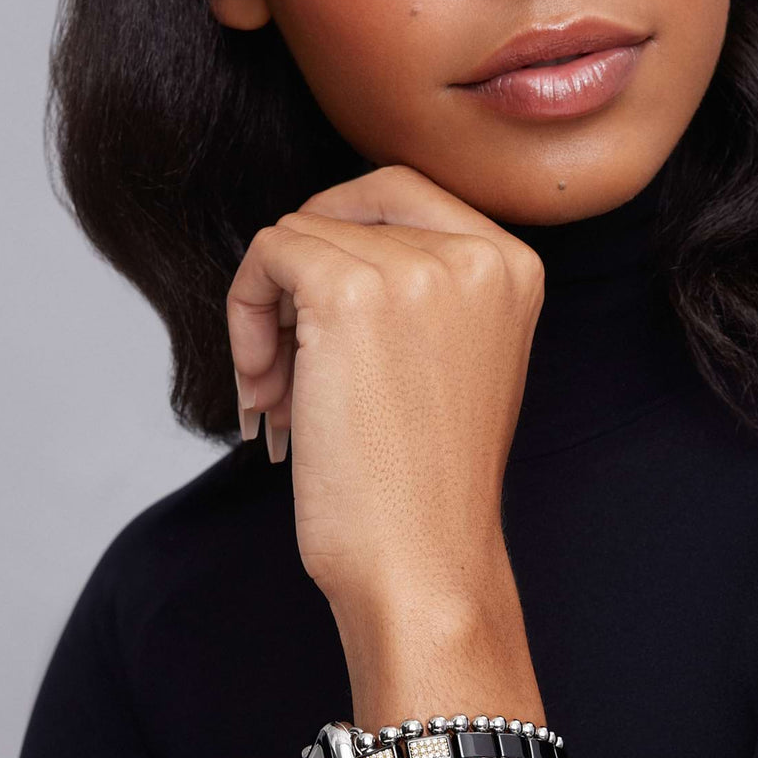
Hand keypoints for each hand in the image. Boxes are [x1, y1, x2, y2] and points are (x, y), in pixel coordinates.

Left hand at [226, 164, 544, 618]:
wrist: (423, 563)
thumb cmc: (425, 482)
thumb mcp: (454, 357)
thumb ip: (420, 285)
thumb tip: (322, 237)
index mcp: (512, 265)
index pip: (398, 194)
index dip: (342, 243)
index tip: (322, 319)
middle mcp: (477, 254)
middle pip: (344, 209)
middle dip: (304, 274)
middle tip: (292, 354)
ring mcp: (418, 269)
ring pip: (298, 235)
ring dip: (271, 312)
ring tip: (286, 394)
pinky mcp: (350, 295)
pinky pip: (268, 255)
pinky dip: (246, 315)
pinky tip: (266, 388)